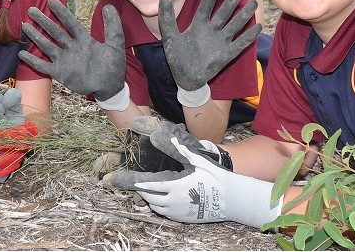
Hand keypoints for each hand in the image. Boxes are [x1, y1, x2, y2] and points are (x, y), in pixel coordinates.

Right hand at [19, 0, 126, 103]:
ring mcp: (64, 60)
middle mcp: (71, 47)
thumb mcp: (115, 44)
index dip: (61, 12)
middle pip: (55, 31)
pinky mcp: (59, 73)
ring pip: (47, 46)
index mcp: (84, 40)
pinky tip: (22, 54)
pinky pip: (43, 66)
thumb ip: (112, 26)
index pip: (70, 23)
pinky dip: (33, 60)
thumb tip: (108, 6)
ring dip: (36, 37)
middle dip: (43, 21)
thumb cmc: (113, 66)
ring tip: (25, 26)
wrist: (109, 88)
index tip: (51, 0)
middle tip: (31, 10)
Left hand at [102, 120, 280, 227]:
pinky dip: (160, 206)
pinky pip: (165, 214)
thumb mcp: (197, 161)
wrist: (231, 200)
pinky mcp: (183, 219)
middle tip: (137, 182)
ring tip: (150, 189)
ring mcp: (178, 212)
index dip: (134, 182)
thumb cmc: (215, 178)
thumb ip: (180, 150)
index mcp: (174, 186)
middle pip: (148, 197)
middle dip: (141, 189)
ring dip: (151, 198)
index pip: (148, 185)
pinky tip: (163, 198)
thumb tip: (167, 135)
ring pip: (155, 206)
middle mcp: (173, 201)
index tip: (123, 180)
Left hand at [159, 0, 260, 105]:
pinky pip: (240, 43)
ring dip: (244, 15)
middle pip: (224, 12)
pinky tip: (258, 27)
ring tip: (253, 3)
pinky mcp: (227, 54)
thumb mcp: (170, 36)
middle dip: (232, 0)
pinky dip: (248, 36)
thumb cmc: (178, 58)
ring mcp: (220, 41)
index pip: (206, 5)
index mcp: (198, 25)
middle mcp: (212, 30)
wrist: (186, 79)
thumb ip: (167, 18)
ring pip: (235, 25)